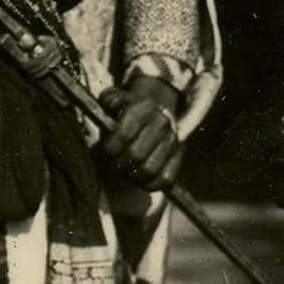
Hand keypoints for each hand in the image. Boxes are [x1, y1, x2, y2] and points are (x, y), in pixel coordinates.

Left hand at [97, 75, 182, 192]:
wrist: (156, 108)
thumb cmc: (128, 110)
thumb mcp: (115, 98)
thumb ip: (109, 100)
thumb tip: (111, 105)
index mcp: (144, 108)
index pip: (124, 134)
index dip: (110, 148)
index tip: (105, 150)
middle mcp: (161, 123)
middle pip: (136, 155)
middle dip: (119, 163)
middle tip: (113, 163)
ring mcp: (172, 141)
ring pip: (149, 170)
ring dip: (132, 175)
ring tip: (124, 170)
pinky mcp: (178, 156)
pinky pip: (165, 179)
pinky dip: (148, 184)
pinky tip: (137, 178)